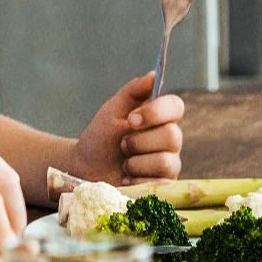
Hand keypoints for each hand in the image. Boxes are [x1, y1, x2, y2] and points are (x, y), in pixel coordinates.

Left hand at [67, 73, 184, 185]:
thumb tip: (154, 74)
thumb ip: (133, 91)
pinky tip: (127, 179)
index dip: (156, 113)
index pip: (176, 106)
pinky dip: (137, 180)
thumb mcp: (112, 110)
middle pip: (172, 136)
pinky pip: (161, 184)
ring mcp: (169, 164)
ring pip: (166, 162)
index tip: (131, 119)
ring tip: (123, 164)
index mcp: (160, 118)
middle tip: (121, 145)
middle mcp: (170, 140)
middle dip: (139, 142)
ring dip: (136, 163)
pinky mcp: (164, 187)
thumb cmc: (100, 139)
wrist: (85, 169)